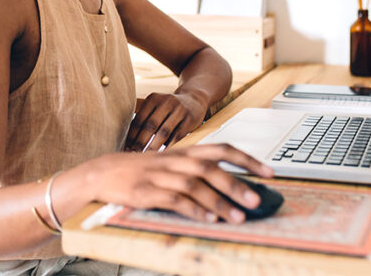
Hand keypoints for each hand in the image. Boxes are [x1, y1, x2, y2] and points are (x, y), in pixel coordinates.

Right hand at [88, 144, 273, 222]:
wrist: (101, 173)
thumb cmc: (142, 171)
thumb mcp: (171, 164)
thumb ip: (197, 171)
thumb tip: (233, 187)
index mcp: (184, 152)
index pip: (222, 150)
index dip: (247, 160)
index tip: (269, 174)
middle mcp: (175, 161)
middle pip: (210, 168)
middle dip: (237, 184)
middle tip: (257, 200)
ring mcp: (159, 175)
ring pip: (195, 186)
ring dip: (219, 202)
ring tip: (238, 218)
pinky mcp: (146, 192)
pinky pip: (173, 200)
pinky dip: (193, 210)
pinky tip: (207, 220)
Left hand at [125, 92, 208, 151]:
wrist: (194, 100)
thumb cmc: (169, 108)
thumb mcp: (156, 106)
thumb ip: (143, 118)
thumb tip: (126, 140)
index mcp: (153, 99)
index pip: (139, 119)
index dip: (132, 135)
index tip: (126, 148)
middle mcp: (165, 102)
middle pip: (150, 126)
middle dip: (140, 142)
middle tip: (133, 155)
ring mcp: (179, 110)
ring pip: (163, 132)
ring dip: (153, 147)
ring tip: (146, 158)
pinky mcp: (190, 119)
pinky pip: (177, 136)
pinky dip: (169, 147)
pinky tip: (162, 156)